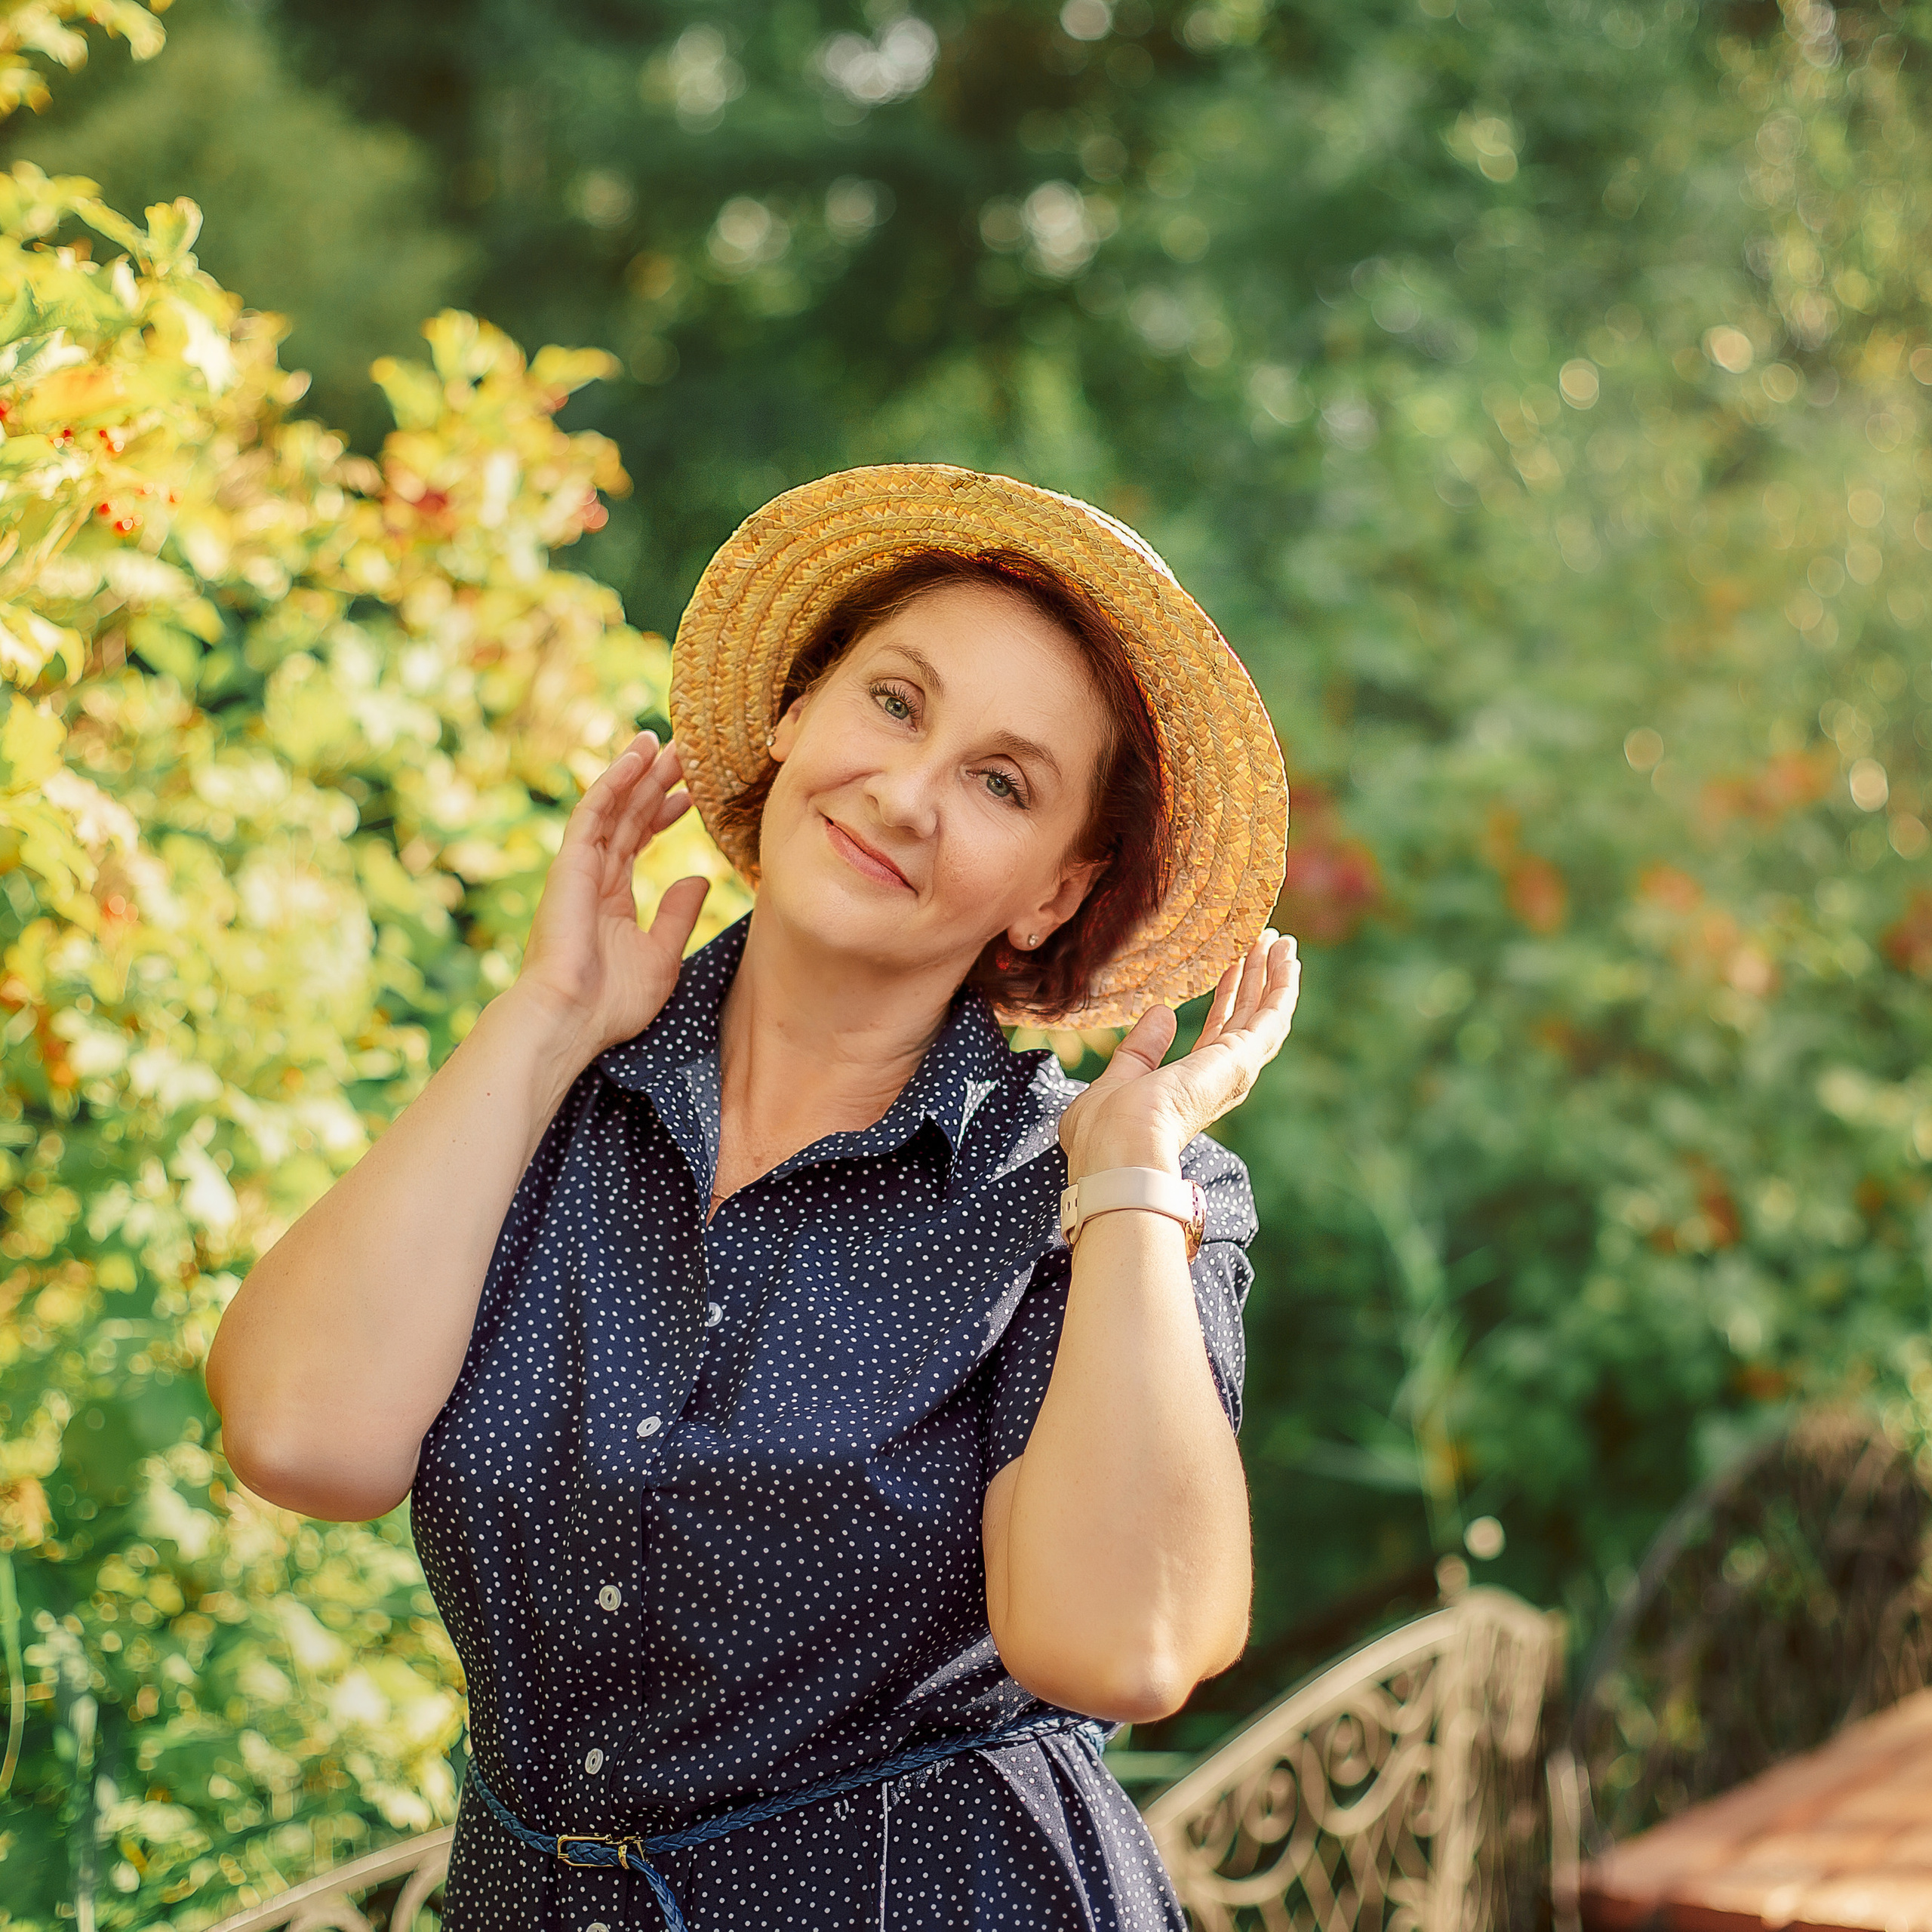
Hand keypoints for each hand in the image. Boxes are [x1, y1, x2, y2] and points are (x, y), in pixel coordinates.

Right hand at [510, 731, 710, 1060]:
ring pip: (612, 807)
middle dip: (654, 783)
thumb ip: (678, 915)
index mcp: (611, 899)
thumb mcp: (661, 956)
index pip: (638, 842)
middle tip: (684, 753)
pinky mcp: (569, 864)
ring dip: (636, 772)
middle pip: (628, 817)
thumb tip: (697, 877)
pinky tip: (636, 757)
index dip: (663, 814)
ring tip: (662, 741)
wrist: (570, 1019)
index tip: (690, 794)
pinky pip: (594, 812)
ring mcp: (579, 869)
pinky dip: (614, 782)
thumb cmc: (611, 1002)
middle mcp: (593, 878)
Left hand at [1059, 931, 1300, 1179]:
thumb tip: (1162, 1013)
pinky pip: (1272, 1015)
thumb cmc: (1106, 1132)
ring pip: (1265, 1015)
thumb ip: (1140, 1050)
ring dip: (1274, 976)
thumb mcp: (1117, 1079)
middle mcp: (1219, 1081)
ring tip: (1280, 940)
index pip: (1216, 1034)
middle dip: (1255, 981)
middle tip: (1263, 943)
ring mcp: (1233, 1071)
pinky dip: (1282, 984)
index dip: (1226, 998)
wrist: (1119, 1153)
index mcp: (1189, 1088)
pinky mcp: (1241, 1060)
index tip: (1230, 967)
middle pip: (1246, 1020)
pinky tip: (1286, 956)